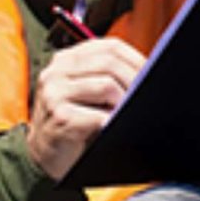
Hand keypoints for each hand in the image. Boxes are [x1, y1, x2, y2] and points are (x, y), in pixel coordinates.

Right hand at [27, 38, 146, 179]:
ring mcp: (54, 92)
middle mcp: (57, 70)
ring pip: (107, 86)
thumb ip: (109, 75)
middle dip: (135, 81)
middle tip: (146, 96)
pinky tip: (112, 127)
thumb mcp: (89, 92)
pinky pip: (97, 115)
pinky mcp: (58, 115)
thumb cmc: (74, 122)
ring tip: (125, 113)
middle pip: (110, 63)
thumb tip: (149, 69)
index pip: (110, 46)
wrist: (46, 153)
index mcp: (68, 58)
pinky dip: (111, 122)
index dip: (137, 59)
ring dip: (123, 102)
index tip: (153, 73)